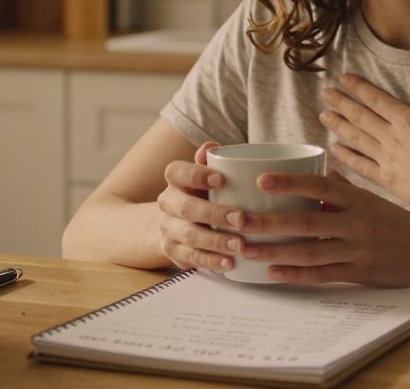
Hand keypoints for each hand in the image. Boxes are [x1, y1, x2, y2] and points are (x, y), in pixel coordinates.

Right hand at [155, 142, 246, 271]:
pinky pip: (192, 258)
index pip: (177, 172)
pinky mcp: (173, 252)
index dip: (197, 175)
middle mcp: (168, 204)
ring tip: (240, 245)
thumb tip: (213, 147)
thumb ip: (210, 162)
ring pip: (190, 236)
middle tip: (241, 219)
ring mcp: (168, 229)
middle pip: (187, 208)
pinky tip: (230, 263)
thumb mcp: (204, 177)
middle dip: (215, 214)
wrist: (172, 223)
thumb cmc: (201, 194)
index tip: (221, 179)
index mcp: (175, 181)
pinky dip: (212, 261)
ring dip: (217, 241)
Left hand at [237, 173, 409, 286]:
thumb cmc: (400, 225)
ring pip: (310, 251)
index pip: (320, 185)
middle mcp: (357, 222)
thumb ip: (345, 189)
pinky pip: (323, 275)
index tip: (260, 181)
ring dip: (275, 251)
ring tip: (246, 249)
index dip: (290, 182)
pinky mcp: (361, 274)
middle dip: (269, 222)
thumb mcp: (375, 200)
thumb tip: (320, 170)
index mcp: (359, 199)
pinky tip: (273, 272)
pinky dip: (296, 274)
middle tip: (237, 220)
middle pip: (306, 220)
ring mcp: (359, 250)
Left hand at [318, 66, 409, 217]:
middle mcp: (391, 137)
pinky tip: (334, 150)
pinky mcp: (385, 179)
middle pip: (360, 116)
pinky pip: (360, 165)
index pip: (376, 99)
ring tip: (323, 116)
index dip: (358, 87)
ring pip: (356, 138)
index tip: (342, 78)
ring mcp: (386, 159)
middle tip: (325, 93)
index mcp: (407, 120)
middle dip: (341, 102)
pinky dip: (346, 157)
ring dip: (339, 125)